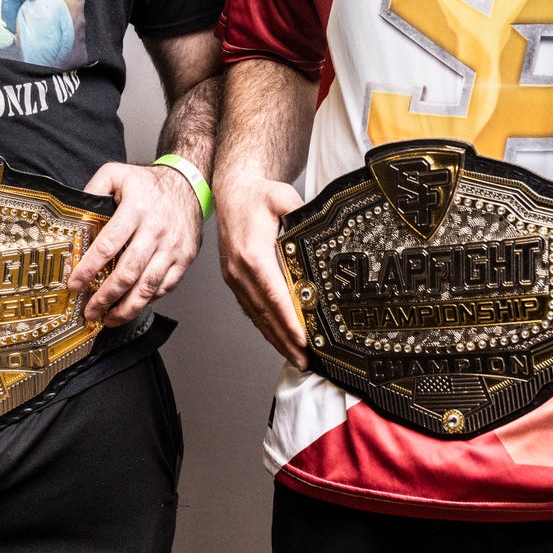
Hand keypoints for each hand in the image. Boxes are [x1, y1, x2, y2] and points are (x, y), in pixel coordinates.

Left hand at [66, 163, 202, 326]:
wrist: (188, 183)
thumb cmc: (149, 183)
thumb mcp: (116, 174)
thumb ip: (93, 189)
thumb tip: (73, 213)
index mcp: (136, 210)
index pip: (108, 245)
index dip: (89, 268)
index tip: (75, 283)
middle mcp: (155, 231)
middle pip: (127, 273)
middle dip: (104, 297)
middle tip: (89, 310)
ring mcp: (172, 247)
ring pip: (148, 286)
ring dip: (126, 307)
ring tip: (108, 318)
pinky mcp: (185, 258)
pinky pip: (165, 287)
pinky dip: (148, 300)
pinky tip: (132, 305)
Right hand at [216, 174, 307, 368]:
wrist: (231, 192)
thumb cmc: (257, 195)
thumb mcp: (282, 196)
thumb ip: (301, 212)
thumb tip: (321, 228)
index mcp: (252, 253)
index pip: (274, 294)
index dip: (289, 319)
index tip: (303, 339)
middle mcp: (239, 270)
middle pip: (264, 312)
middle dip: (284, 339)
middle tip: (304, 360)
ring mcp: (234, 276)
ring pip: (255, 314)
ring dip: (274, 337)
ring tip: (294, 356)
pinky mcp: (234, 278)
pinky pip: (250, 307)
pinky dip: (264, 325)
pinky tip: (276, 336)